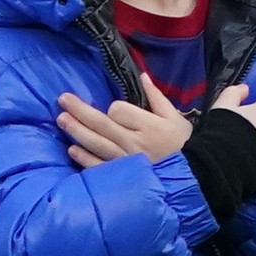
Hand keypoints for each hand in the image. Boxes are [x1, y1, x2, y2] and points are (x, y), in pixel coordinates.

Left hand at [57, 84, 192, 167]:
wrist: (195, 179)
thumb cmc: (184, 145)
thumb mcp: (175, 118)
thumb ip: (157, 97)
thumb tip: (142, 76)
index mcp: (149, 126)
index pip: (119, 111)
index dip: (114, 108)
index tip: (116, 111)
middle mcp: (134, 143)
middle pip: (101, 124)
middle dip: (80, 111)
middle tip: (62, 99)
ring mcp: (125, 162)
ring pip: (96, 144)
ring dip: (77, 131)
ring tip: (61, 119)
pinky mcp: (121, 178)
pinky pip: (98, 167)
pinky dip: (85, 158)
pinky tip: (72, 149)